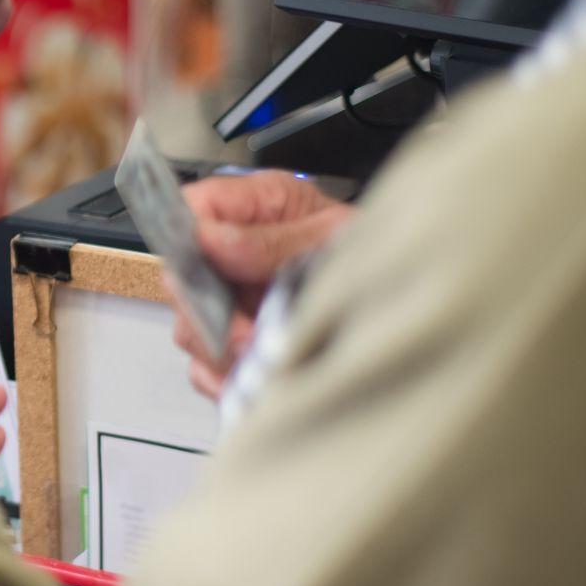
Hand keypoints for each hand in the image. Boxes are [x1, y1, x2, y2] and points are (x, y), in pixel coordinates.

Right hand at [169, 171, 354, 397]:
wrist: (405, 294)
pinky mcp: (234, 342)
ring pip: (190, 328)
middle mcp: (233, 253)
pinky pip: (206, 368)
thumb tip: (212, 240)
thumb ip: (272, 241)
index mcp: (255, 207)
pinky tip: (257, 375)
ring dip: (222, 349)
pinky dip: (227, 378)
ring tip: (264, 354)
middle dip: (209, 310)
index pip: (192, 208)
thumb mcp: (336, 237)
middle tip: (246, 332)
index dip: (189, 235)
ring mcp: (230, 299)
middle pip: (181, 278)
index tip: (210, 266)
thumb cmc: (376, 254)